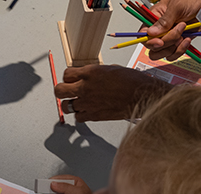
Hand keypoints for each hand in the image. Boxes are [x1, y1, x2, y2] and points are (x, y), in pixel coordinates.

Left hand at [54, 65, 172, 120]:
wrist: (141, 95)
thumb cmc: (131, 81)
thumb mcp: (110, 69)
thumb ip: (94, 73)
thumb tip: (87, 76)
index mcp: (90, 72)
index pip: (66, 74)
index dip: (69, 77)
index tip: (72, 79)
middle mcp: (85, 87)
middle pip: (59, 90)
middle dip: (61, 90)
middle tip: (66, 91)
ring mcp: (87, 103)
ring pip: (65, 106)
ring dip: (70, 104)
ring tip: (77, 102)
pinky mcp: (93, 115)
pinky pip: (78, 117)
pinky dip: (81, 115)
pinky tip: (87, 111)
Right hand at [144, 0, 200, 60]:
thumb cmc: (192, 0)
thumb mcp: (176, 7)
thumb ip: (163, 21)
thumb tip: (150, 33)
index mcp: (154, 18)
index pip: (143, 35)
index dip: (149, 41)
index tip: (159, 42)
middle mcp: (159, 30)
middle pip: (153, 47)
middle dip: (166, 43)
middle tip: (178, 33)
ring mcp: (169, 38)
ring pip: (162, 53)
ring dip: (174, 47)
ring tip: (183, 35)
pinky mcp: (178, 43)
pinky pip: (173, 55)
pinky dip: (180, 50)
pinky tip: (187, 39)